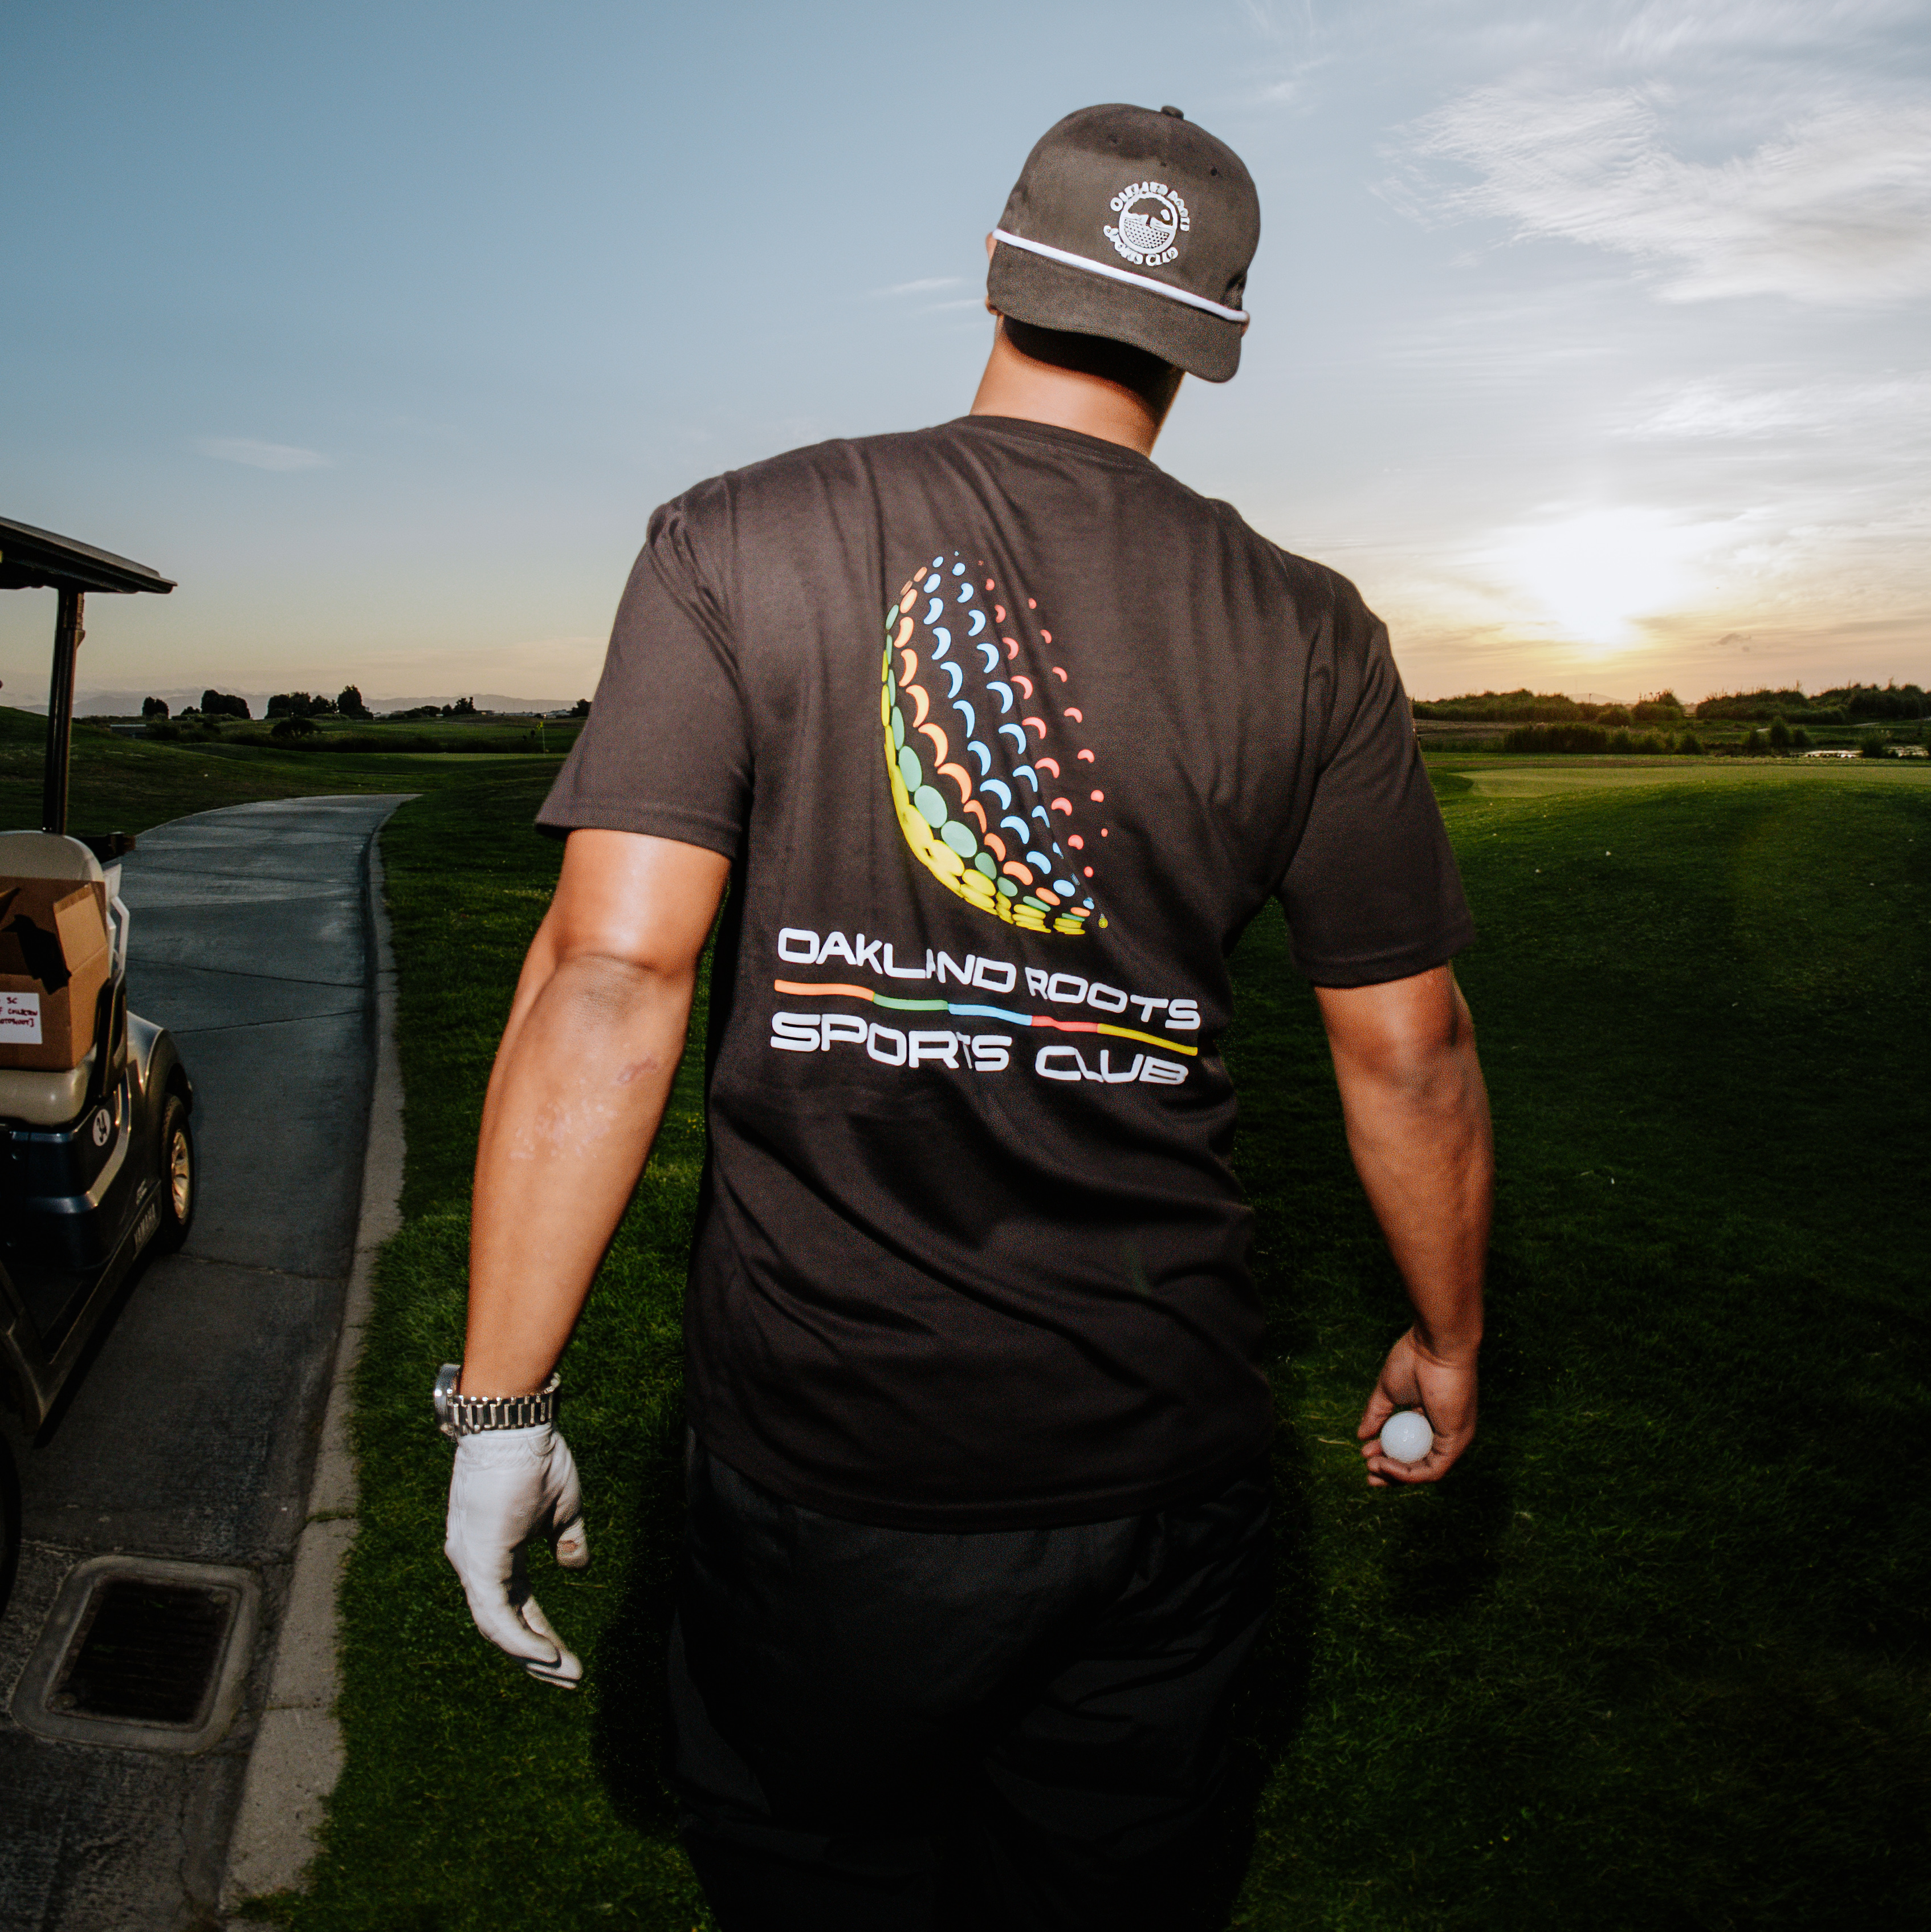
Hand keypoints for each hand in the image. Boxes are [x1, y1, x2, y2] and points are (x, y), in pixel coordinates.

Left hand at [444, 1423, 589, 1686]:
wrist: (516, 1425)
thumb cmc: (537, 1457)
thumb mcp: (561, 1508)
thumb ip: (567, 1541)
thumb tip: (575, 1567)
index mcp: (493, 1551)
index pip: (513, 1605)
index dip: (538, 1633)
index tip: (565, 1656)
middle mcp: (473, 1563)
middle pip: (501, 1624)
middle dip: (534, 1656)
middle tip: (568, 1679)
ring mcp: (472, 1562)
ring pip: (495, 1626)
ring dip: (530, 1655)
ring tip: (565, 1674)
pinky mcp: (479, 1560)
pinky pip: (495, 1613)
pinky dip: (519, 1638)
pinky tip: (543, 1655)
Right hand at [1356, 1327, 1477, 1487]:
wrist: (1435, 1346)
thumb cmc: (1414, 1360)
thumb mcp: (1388, 1391)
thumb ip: (1376, 1414)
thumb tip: (1361, 1436)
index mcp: (1431, 1418)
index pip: (1411, 1446)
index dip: (1387, 1455)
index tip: (1364, 1455)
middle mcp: (1445, 1431)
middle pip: (1418, 1462)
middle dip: (1391, 1472)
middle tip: (1368, 1474)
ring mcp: (1453, 1438)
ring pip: (1425, 1470)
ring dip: (1396, 1475)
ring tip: (1372, 1468)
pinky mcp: (1456, 1442)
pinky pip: (1432, 1469)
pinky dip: (1408, 1473)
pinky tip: (1386, 1464)